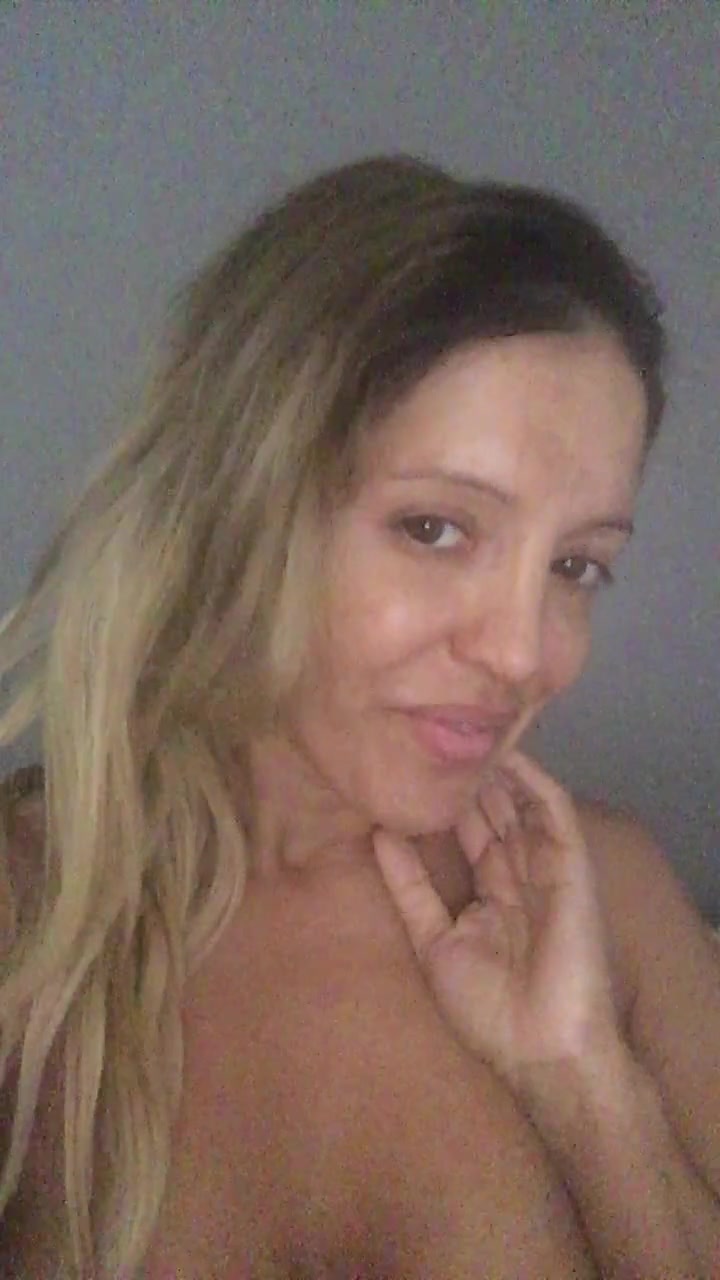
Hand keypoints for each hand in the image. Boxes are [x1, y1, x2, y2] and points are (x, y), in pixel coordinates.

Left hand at [373, 752, 621, 1095]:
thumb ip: (409, 887)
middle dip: (467, 782)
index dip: (444, 805)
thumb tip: (378, 833)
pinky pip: (554, 817)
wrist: (539, 1051)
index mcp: (490, 897)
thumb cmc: (487, 1012)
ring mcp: (547, 871)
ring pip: (521, 807)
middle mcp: (519, 877)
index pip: (467, 837)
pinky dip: (534, 785)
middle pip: (493, 815)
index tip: (411, 770)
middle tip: (436, 741)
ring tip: (466, 738)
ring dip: (497, 774)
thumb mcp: (433, 943)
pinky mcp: (572, 869)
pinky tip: (509, 759)